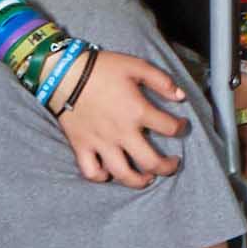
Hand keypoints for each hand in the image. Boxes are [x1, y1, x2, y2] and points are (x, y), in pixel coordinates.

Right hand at [58, 50, 190, 184]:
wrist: (64, 73)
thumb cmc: (102, 68)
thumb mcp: (137, 66)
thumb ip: (162, 81)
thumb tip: (181, 96)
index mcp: (138, 112)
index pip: (170, 128)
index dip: (181, 128)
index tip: (181, 126)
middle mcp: (121, 133)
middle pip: (150, 162)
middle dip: (167, 167)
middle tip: (172, 164)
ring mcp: (100, 143)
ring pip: (122, 173)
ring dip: (138, 181)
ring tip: (147, 179)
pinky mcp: (81, 146)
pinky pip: (91, 171)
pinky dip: (101, 176)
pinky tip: (109, 173)